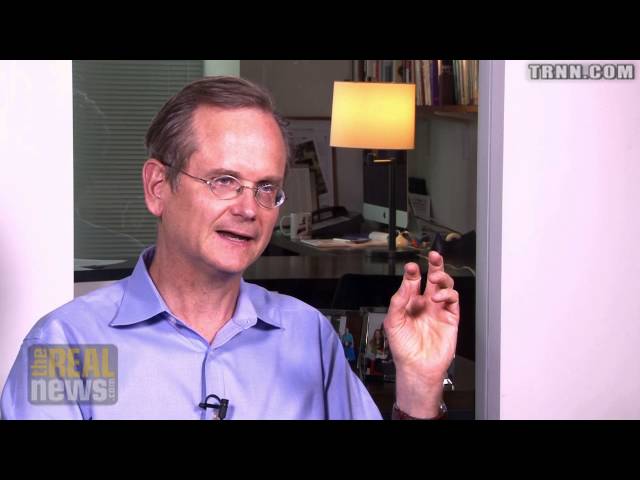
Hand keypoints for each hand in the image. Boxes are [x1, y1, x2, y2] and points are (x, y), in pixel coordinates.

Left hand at [384, 251, 459, 415]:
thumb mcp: (393, 321)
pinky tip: (438, 298)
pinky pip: (453, 300)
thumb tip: (406, 282)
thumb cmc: (403, 347)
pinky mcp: (451, 318)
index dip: (413, 272)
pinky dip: (448, 294)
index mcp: (410, 302)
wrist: (417, 367)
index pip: (413, 281)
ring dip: (442, 277)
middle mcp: (426, 303)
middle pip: (434, 278)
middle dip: (435, 264)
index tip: (411, 267)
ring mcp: (439, 309)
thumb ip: (398, 301)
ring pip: (446, 286)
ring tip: (435, 277)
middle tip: (433, 254)